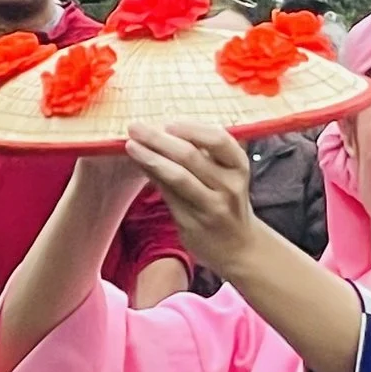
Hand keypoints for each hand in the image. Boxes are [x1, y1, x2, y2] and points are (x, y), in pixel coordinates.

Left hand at [120, 119, 258, 271]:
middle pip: (191, 156)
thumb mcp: (227, 175)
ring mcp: (212, 206)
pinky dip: (152, 176)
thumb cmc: (227, 202)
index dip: (191, 129)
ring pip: (178, 176)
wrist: (239, 247)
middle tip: (136, 127)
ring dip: (150, 158)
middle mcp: (229, 186)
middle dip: (159, 139)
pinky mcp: (193, 222)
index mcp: (239, 167)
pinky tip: (140, 165)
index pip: (218, 139)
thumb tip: (164, 129)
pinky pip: (168, 194)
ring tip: (131, 145)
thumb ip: (205, 154)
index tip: (168, 123)